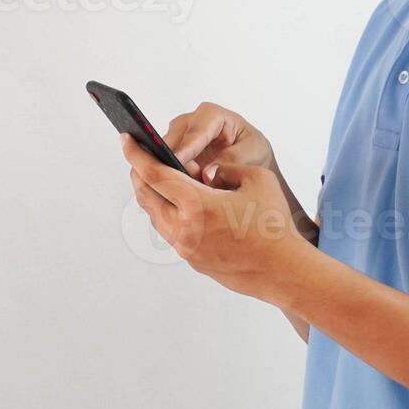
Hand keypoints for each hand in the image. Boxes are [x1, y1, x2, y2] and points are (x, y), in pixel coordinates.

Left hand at [121, 133, 311, 304]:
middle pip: (146, 195)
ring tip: (159, 177)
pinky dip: (167, 213)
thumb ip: (226, 168)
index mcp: (196, 204)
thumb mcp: (256, 179)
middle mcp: (184, 228)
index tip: (126, 140)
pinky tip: (179, 203)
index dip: (136, 154)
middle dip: (139, 173)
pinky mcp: (192, 260)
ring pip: (155, 215)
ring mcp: (185, 247)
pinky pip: (169, 231)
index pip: (154, 174)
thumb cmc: (273, 224)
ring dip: (152, 194)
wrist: (282, 269)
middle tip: (139, 156)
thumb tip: (207, 172)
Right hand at [162, 101, 277, 185]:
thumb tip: (207, 175)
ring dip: (171, 174)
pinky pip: (164, 165)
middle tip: (184, 186)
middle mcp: (190, 122)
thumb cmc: (253, 151)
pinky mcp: (173, 154)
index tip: (177, 161)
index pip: (195, 132)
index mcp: (212, 115)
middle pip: (173, 142)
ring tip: (185, 193)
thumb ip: (231, 161)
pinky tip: (178, 192)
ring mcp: (179, 138)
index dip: (186, 148)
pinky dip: (170, 179)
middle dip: (175, 164)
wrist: (251, 161)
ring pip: (163, 155)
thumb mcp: (252, 153)